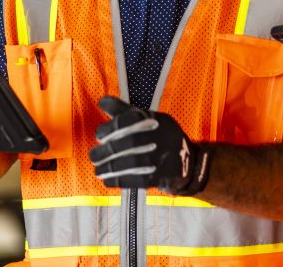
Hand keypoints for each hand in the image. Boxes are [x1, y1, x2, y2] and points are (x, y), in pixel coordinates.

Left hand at [89, 96, 211, 194]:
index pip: (133, 118)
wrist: (188, 162)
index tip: (99, 136)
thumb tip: (101, 102)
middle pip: (132, 141)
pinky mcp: (162, 176)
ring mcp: (164, 157)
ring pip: (134, 162)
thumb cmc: (160, 136)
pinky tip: (108, 180)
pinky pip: (138, 180)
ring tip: (98, 170)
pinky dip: (120, 180)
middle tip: (93, 156)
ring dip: (111, 167)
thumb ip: (125, 111)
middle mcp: (162, 136)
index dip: (113, 126)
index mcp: (157, 120)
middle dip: (108, 150)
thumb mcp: (149, 119)